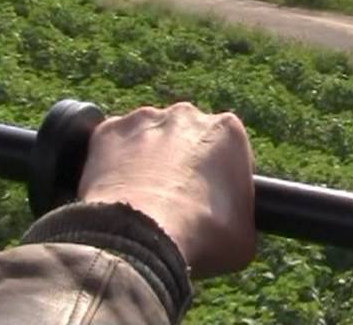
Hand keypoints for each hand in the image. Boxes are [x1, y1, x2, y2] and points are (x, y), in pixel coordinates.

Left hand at [77, 102, 255, 277]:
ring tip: (142, 201)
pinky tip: (117, 194)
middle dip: (184, 162)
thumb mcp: (245, 236)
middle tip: (176, 201)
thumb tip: (233, 228)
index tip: (213, 203)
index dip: (223, 178)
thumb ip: (242, 217)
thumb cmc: (202, 236)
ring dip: (147, 161)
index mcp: (227, 130)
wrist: (142, 236)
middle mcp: (186, 115)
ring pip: (149, 139)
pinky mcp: (107, 132)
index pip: (229, 151)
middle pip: (188, 137)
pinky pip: (112, 146)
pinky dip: (113, 166)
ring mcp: (143, 120)